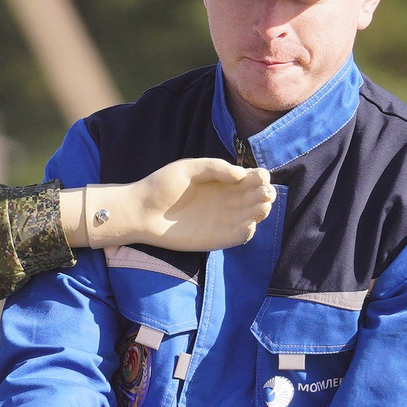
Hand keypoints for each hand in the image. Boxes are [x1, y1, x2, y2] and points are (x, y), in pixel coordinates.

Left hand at [78, 158, 273, 251]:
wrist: (141, 211)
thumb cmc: (162, 186)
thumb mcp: (189, 168)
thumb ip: (215, 167)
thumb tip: (242, 174)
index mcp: (222, 181)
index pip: (250, 179)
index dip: (260, 177)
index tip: (260, 176)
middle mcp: (226, 200)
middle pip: (255, 197)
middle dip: (265, 195)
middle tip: (265, 194)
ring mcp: (223, 220)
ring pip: (251, 216)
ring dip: (261, 212)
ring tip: (260, 208)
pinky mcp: (216, 238)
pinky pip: (238, 236)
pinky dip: (248, 232)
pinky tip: (249, 225)